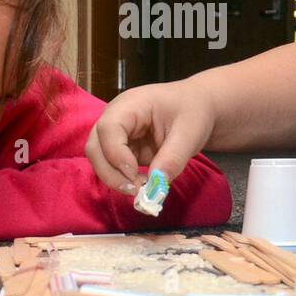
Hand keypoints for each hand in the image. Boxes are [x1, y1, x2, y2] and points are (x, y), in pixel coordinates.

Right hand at [86, 79, 216, 193]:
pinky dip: (124, 179)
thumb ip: (173, 158)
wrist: (200, 106)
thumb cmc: (194, 112)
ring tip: (142, 188)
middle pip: (95, 146)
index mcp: (130, 104)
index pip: (108, 128)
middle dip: (109, 172)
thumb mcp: (190, 133)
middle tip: (135, 190)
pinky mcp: (124, 148)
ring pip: (100, 159)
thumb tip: (156, 185)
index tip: (135, 174)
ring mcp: (118, 133)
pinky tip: (144, 185)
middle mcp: (117, 117)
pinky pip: (114, 167)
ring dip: (115, 178)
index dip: (115, 154)